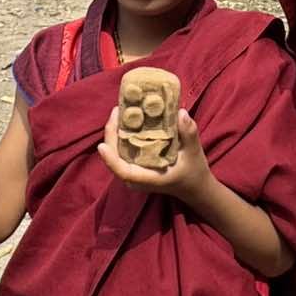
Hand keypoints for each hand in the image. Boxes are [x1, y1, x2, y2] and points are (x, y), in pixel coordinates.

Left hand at [97, 107, 211, 204]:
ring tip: (120, 110)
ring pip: (117, 153)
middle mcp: (137, 178)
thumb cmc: (193, 170)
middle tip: (117, 111)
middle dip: (112, 135)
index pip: (124, 173)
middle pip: (115, 159)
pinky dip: (121, 135)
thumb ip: (189, 133)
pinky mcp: (136, 165)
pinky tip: (126, 118)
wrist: (193, 185)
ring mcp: (135, 172)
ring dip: (115, 132)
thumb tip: (180, 113)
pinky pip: (122, 151)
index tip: (101, 146)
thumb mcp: (194, 152)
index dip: (110, 160)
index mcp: (149, 178)